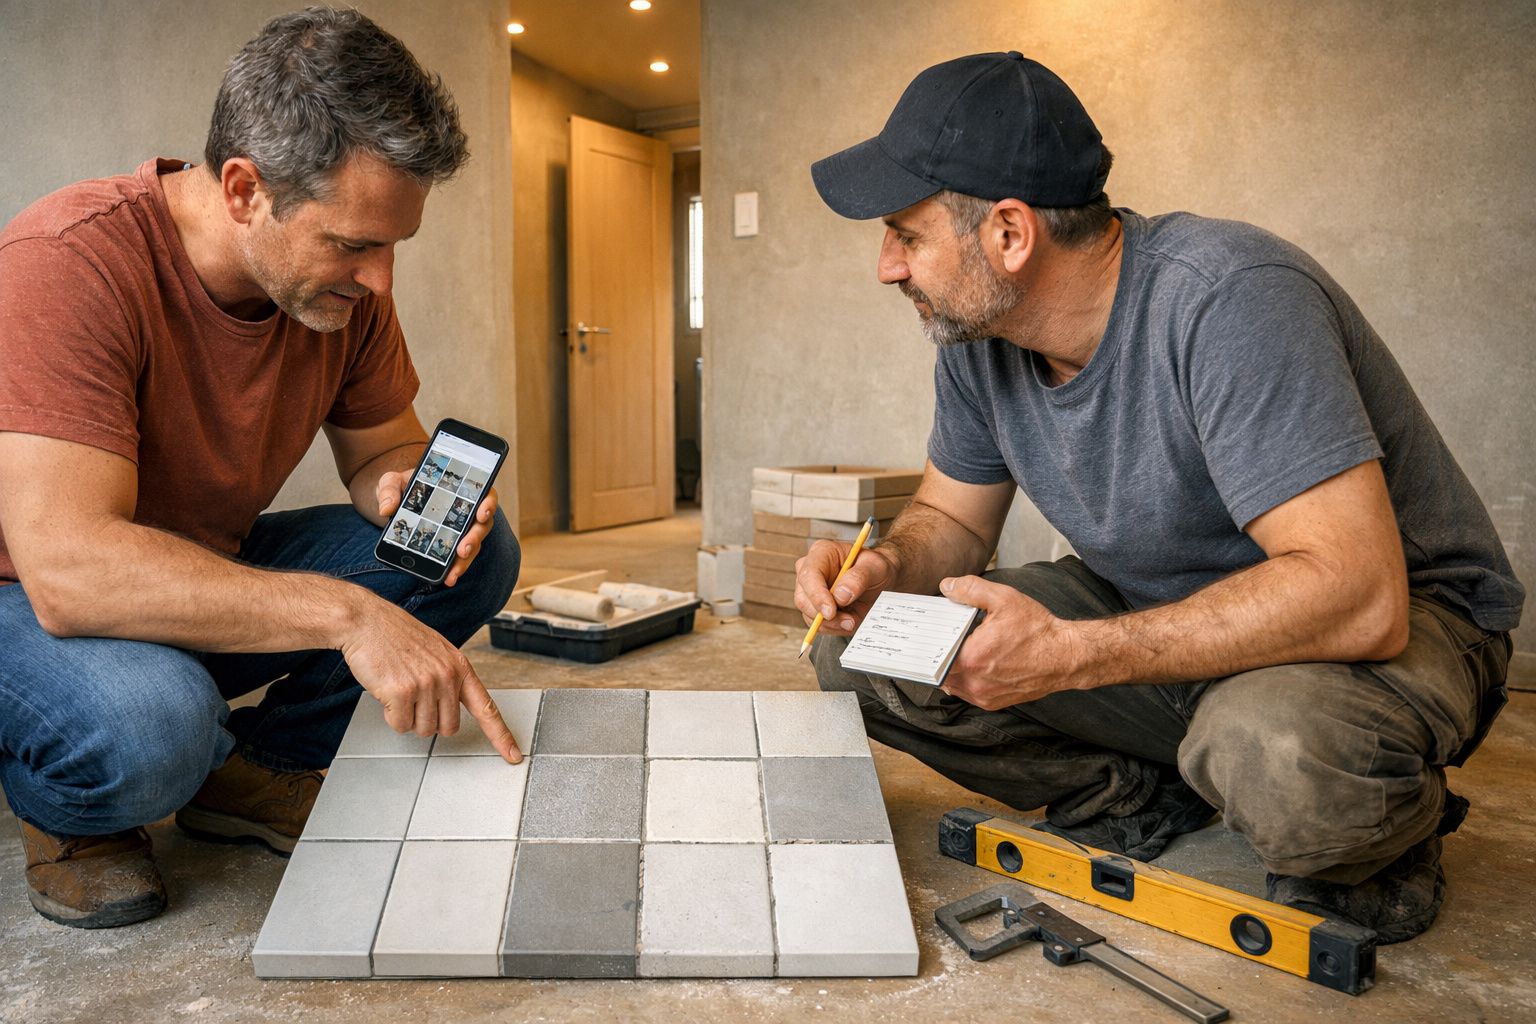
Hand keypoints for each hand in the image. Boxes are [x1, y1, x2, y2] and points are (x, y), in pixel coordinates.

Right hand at [340, 596, 522, 762]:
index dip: (501, 735)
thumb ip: (449, 677)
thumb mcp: (436, 651)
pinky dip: (391, 715)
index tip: (513, 754)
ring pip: (422, 729)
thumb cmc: (396, 634)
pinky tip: (387, 691)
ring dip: (408, 717)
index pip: (487, 708)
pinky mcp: (402, 692)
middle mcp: (447, 676)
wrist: (366, 621)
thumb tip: (450, 707)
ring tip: (399, 688)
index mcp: (459, 666)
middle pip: (447, 728)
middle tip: (415, 698)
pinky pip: (400, 725)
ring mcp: (426, 684)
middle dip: (429, 720)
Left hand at [376, 471, 500, 587]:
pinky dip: (455, 568)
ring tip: (453, 571)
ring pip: (473, 545)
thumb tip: (386, 509)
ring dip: (466, 559)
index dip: (488, 503)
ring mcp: (460, 529)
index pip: (484, 494)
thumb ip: (389, 490)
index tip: (481, 513)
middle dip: (474, 538)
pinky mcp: (451, 545)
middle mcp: (466, 510)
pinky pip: (459, 557)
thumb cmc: (401, 487)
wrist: (396, 502)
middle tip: (462, 549)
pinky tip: (448, 579)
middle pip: (482, 524)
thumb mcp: (392, 482)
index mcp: (460, 489)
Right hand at [793, 540, 896, 634]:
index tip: (831, 612)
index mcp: (821, 553)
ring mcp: (809, 591)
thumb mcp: (875, 567)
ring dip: (832, 624)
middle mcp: (809, 571)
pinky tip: (849, 621)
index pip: (809, 575)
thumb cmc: (875, 568)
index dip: (817, 596)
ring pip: (808, 615)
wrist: (879, 580)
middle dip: (824, 615)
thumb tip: (840, 595)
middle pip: (803, 598)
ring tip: (853, 620)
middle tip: (849, 620)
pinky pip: (817, 625)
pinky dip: (834, 628)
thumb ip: (859, 578)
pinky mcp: (814, 608)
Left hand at [938, 575, 1087, 710]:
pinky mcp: (993, 702)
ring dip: (950, 669)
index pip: (934, 654)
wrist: (1065, 656)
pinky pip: (967, 693)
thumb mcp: (1004, 599)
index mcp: (972, 657)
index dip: (929, 643)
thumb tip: (946, 586)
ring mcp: (983, 695)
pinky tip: (971, 664)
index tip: (928, 634)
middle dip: (939, 654)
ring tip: (955, 650)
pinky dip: (965, 679)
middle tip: (940, 639)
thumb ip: (970, 590)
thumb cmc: (1037, 630)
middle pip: (940, 670)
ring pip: (952, 684)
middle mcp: (975, 682)